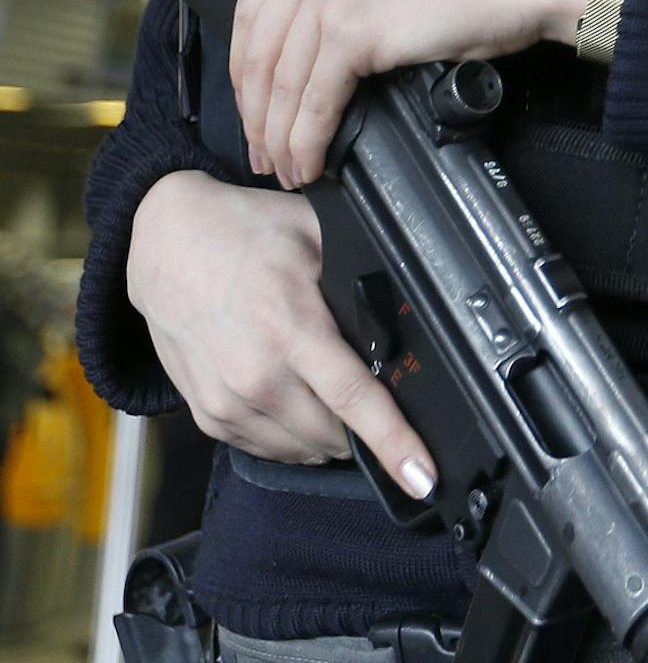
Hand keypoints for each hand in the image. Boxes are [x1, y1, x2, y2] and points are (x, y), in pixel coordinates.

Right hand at [126, 171, 434, 494]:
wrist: (165, 244)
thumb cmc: (245, 233)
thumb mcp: (315, 231)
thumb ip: (358, 269)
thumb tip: (405, 298)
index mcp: (291, 328)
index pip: (354, 398)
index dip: (394, 442)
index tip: (422, 476)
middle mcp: (256, 375)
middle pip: (332, 435)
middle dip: (368, 435)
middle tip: (386, 413)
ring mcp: (226, 401)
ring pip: (300, 449)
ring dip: (331, 440)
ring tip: (346, 411)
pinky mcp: (207, 415)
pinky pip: (265, 448)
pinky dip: (294, 440)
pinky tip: (306, 413)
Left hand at [231, 0, 596, 185]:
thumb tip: (305, 50)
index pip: (254, 10)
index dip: (247, 73)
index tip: (255, 109)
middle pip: (258, 51)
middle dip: (256, 113)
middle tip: (264, 152)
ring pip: (281, 83)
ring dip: (280, 137)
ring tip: (289, 168)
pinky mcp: (352, 28)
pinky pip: (314, 102)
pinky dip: (308, 142)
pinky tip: (312, 162)